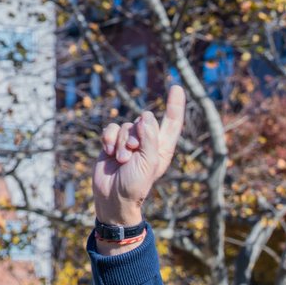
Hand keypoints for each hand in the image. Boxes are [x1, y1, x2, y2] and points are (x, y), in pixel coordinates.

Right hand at [93, 84, 185, 225]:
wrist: (112, 197)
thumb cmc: (135, 184)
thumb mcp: (148, 162)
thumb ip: (149, 138)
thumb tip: (145, 118)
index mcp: (162, 147)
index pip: (171, 122)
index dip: (174, 105)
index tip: (177, 87)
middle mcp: (148, 141)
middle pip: (143, 119)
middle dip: (135, 134)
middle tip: (131, 154)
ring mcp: (130, 141)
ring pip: (125, 124)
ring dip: (121, 142)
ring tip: (121, 160)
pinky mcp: (113, 142)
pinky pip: (111, 128)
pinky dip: (108, 139)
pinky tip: (109, 152)